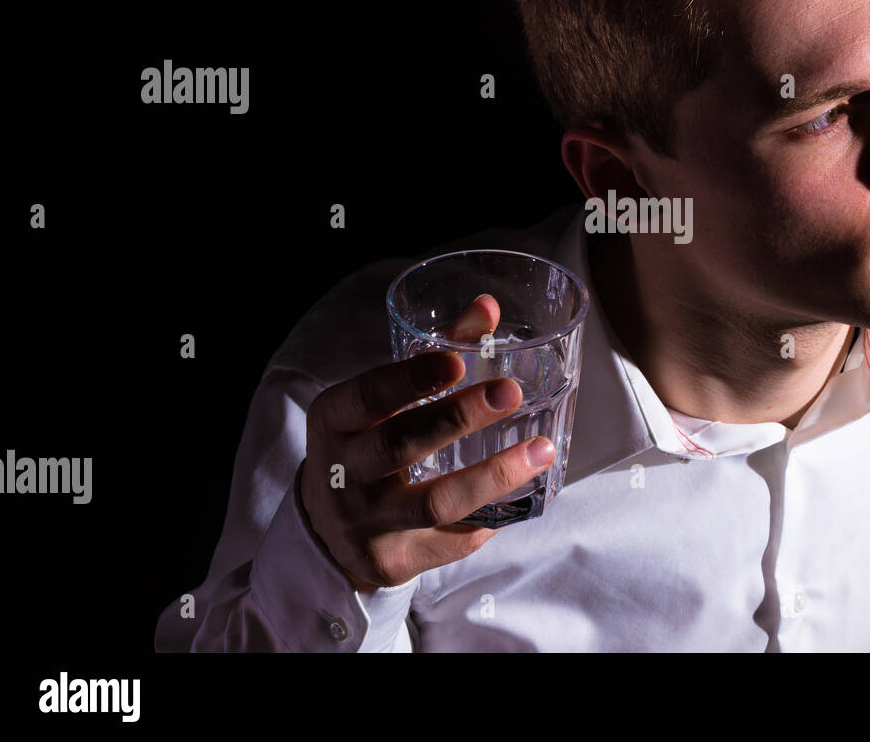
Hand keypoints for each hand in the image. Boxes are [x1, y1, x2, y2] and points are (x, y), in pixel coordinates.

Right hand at [299, 294, 553, 591]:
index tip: (457, 360)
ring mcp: (366, 522)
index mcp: (335, 421)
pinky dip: (490, 516)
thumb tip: (489, 307)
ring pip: (435, 502)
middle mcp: (342, 473)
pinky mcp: (393, 562)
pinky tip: (523, 495)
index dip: (410, 379)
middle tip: (510, 392)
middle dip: (459, 417)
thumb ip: (439, 349)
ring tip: (540, 450)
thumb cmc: (370, 444)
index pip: (367, 396)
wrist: (329, 532)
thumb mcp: (384, 400)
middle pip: (401, 445)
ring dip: (494, 474)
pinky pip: (452, 542)